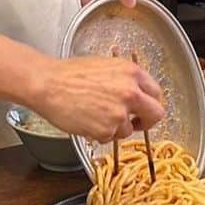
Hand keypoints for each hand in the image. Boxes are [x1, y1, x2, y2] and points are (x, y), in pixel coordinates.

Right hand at [28, 56, 164, 141]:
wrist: (48, 84)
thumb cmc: (69, 74)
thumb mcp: (105, 66)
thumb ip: (126, 79)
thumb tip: (137, 93)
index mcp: (132, 72)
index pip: (156, 92)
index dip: (150, 102)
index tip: (144, 108)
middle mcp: (131, 93)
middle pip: (156, 114)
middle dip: (146, 121)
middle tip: (136, 123)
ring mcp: (119, 113)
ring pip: (128, 130)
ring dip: (115, 127)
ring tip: (94, 115)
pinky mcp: (106, 130)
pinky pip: (110, 138)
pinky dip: (100, 133)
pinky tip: (86, 120)